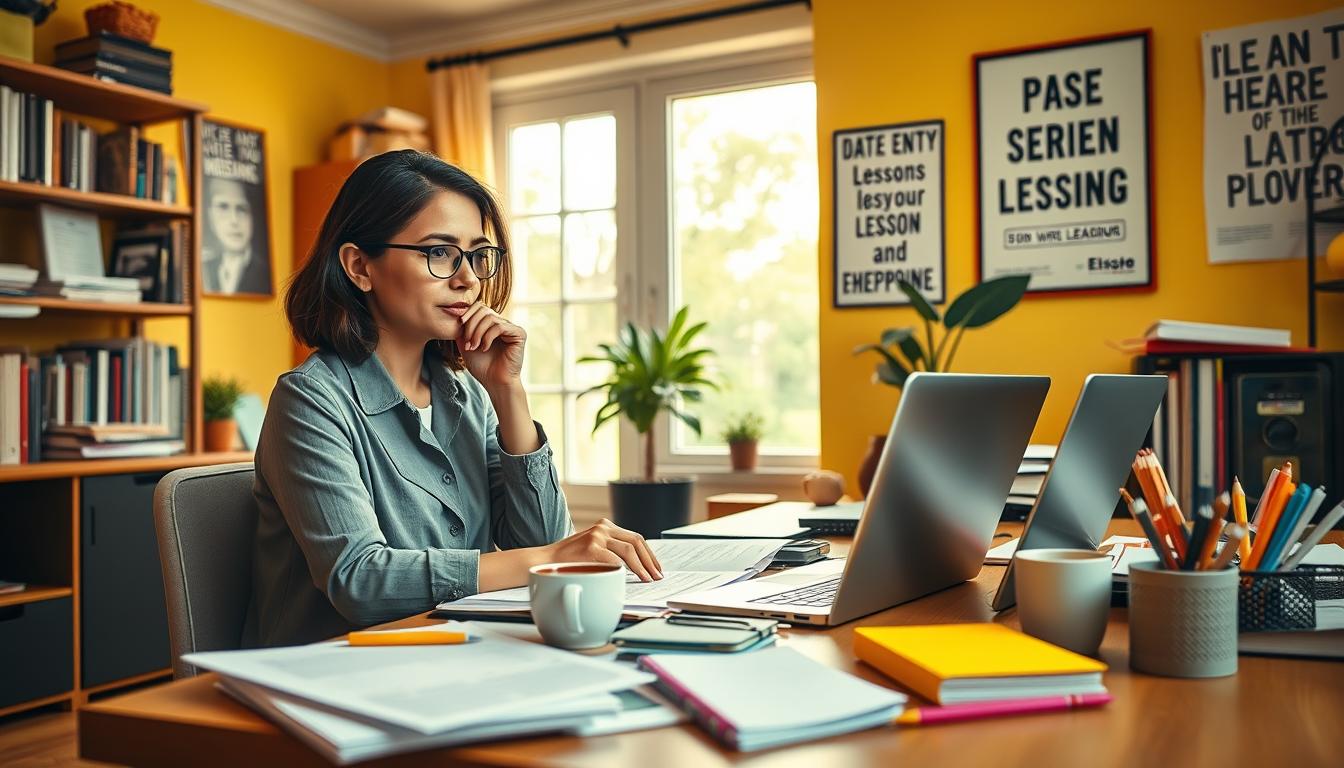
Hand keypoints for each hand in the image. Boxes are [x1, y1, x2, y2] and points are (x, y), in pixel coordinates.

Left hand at [458, 302, 525, 388]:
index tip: (459, 326)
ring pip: (490, 318)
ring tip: (474, 347)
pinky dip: (488, 337)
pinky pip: (499, 326)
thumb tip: (456, 313)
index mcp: (491, 324)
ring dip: (477, 332)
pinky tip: (485, 348)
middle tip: (467, 342)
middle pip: (483, 309)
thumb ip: (462, 329)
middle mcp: (502, 323)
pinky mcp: (519, 333)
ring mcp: (511, 327)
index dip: (467, 313)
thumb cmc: (482, 367)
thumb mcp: (466, 344)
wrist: (494, 382)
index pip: (479, 307)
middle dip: (471, 325)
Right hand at [542, 519, 663, 581]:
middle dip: (650, 560)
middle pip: (637, 541)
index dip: (649, 554)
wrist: (544, 561)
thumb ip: (611, 550)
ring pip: (630, 550)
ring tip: (648, 579)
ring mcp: (597, 536)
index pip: (635, 538)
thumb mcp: (593, 548)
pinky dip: (627, 570)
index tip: (656, 567)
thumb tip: (637, 566)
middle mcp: (603, 527)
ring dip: (643, 567)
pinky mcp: (591, 547)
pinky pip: (616, 559)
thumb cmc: (569, 560)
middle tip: (657, 575)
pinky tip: (632, 579)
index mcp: (605, 526)